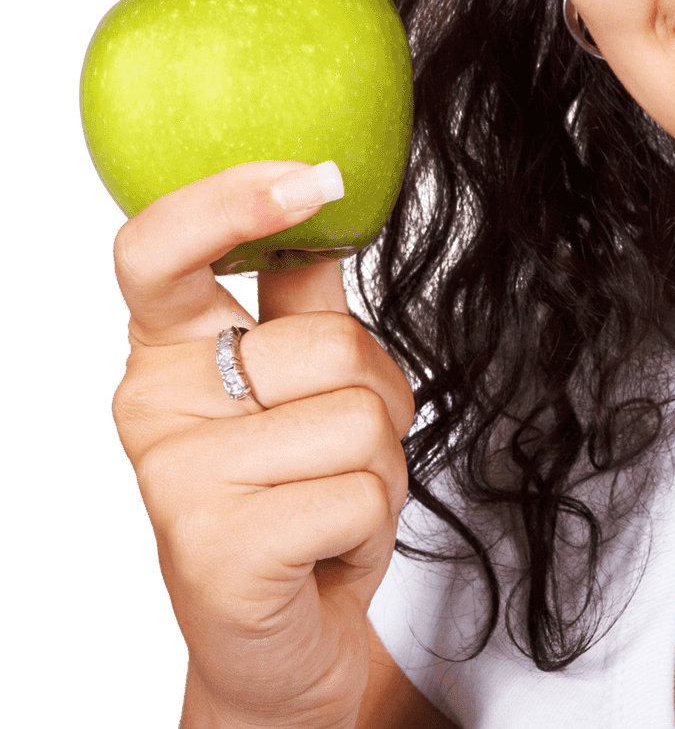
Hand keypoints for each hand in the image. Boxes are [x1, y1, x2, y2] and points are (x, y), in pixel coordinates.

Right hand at [111, 160, 415, 728]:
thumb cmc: (302, 500)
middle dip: (375, 398)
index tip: (311, 177)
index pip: (157, 252)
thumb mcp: (304, 388)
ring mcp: (174, 480)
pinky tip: (322, 552)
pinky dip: (370, 526)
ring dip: (379, 467)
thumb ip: (305, 302)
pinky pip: (361, 491)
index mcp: (167, 353)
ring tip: (329, 505)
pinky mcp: (215, 547)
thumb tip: (324, 201)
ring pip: (358, 417)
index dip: (231, 201)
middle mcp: (151, 407)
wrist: (283, 641)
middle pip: (328, 342)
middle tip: (338, 458)